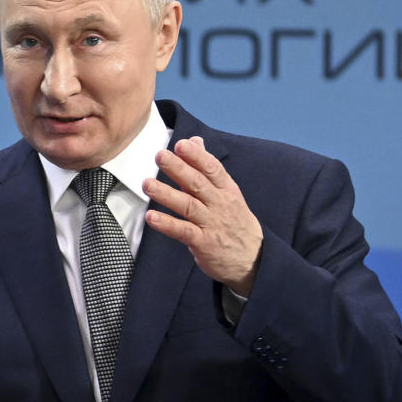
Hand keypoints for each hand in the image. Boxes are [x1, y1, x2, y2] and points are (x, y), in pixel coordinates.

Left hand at [142, 137, 262, 295]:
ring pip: (188, 206)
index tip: (181, 143)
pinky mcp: (204, 243)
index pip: (212, 169)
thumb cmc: (235, 223)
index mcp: (227, 190)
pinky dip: (167, 224)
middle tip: (160, 156)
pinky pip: (183, 231)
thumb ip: (207, 167)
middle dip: (178, 168)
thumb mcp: (227, 193)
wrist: (254, 261)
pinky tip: (151, 216)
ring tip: (147, 184)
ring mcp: (212, 224)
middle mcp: (220, 205)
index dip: (197, 156)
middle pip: (198, 183)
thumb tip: (195, 141)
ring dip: (166, 194)